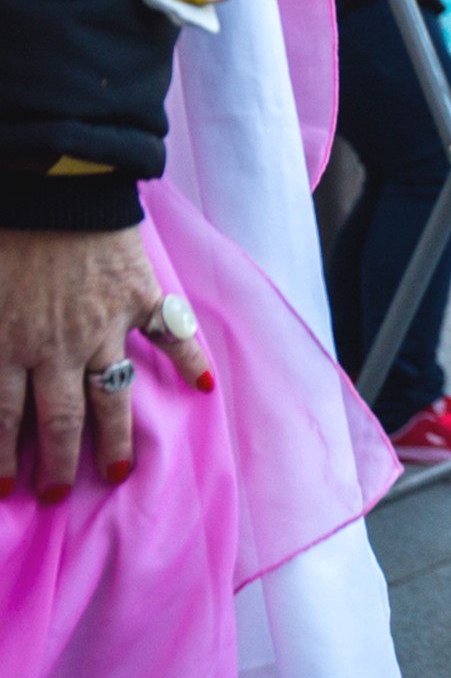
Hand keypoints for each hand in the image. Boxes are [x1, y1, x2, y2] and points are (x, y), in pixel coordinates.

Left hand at [0, 227, 212, 500]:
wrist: (54, 182)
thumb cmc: (3, 230)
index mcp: (6, 342)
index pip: (2, 416)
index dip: (1, 456)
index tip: (4, 488)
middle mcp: (56, 346)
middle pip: (60, 420)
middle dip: (57, 464)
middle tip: (55, 494)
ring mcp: (104, 325)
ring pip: (110, 396)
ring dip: (112, 439)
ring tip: (118, 473)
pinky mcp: (139, 298)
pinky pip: (170, 336)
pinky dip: (191, 361)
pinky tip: (203, 389)